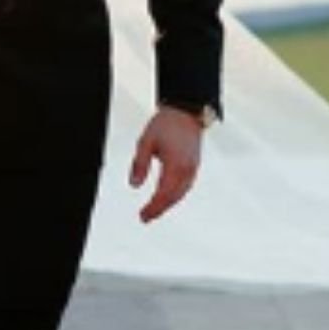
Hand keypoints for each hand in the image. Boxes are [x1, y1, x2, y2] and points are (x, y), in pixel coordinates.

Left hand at [128, 105, 206, 223]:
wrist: (186, 112)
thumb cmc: (165, 124)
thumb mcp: (146, 142)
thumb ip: (139, 164)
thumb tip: (134, 185)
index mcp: (175, 165)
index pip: (163, 194)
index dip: (153, 208)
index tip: (142, 216)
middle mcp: (187, 169)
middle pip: (173, 197)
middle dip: (159, 209)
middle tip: (145, 217)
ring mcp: (193, 168)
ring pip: (181, 193)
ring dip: (168, 204)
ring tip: (154, 210)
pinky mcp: (194, 165)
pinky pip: (186, 186)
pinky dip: (175, 195)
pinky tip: (167, 197)